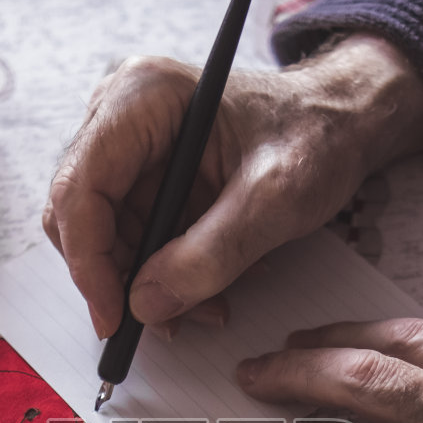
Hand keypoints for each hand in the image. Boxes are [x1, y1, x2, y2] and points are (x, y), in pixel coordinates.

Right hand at [43, 35, 422, 338]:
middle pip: (82, 218)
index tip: (116, 318)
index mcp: (140, 98)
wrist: (343, 123)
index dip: (89, 263)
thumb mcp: (276, 198)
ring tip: (206, 308)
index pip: (79, 190)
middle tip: (163, 323)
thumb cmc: (317, 136)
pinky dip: (164, 275)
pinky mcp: (147, 178)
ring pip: (105, 238)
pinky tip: (209, 288)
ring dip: (147, 286)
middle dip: (120, 279)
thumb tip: (146, 305)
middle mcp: (120, 117)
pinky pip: (134, 240)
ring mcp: (130, 149)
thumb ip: (212, 253)